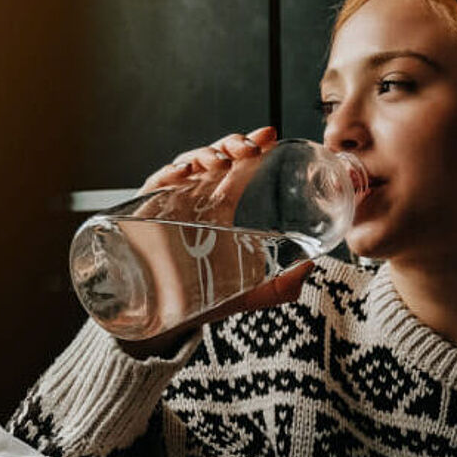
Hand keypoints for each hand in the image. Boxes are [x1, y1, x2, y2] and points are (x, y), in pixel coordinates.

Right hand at [114, 126, 310, 358]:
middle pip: (215, 158)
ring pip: (187, 164)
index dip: (252, 147)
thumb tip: (310, 267)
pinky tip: (184, 172)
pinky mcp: (146, 215)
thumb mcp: (253, 292)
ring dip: (205, 154)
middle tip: (250, 148)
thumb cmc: (208, 299)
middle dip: (232, 144)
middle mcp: (198, 200)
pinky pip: (155, 185)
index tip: (270, 136)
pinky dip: (168, 173)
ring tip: (221, 160)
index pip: (239, 168)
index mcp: (223, 209)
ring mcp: (172, 204)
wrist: (166, 320)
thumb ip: (284, 285)